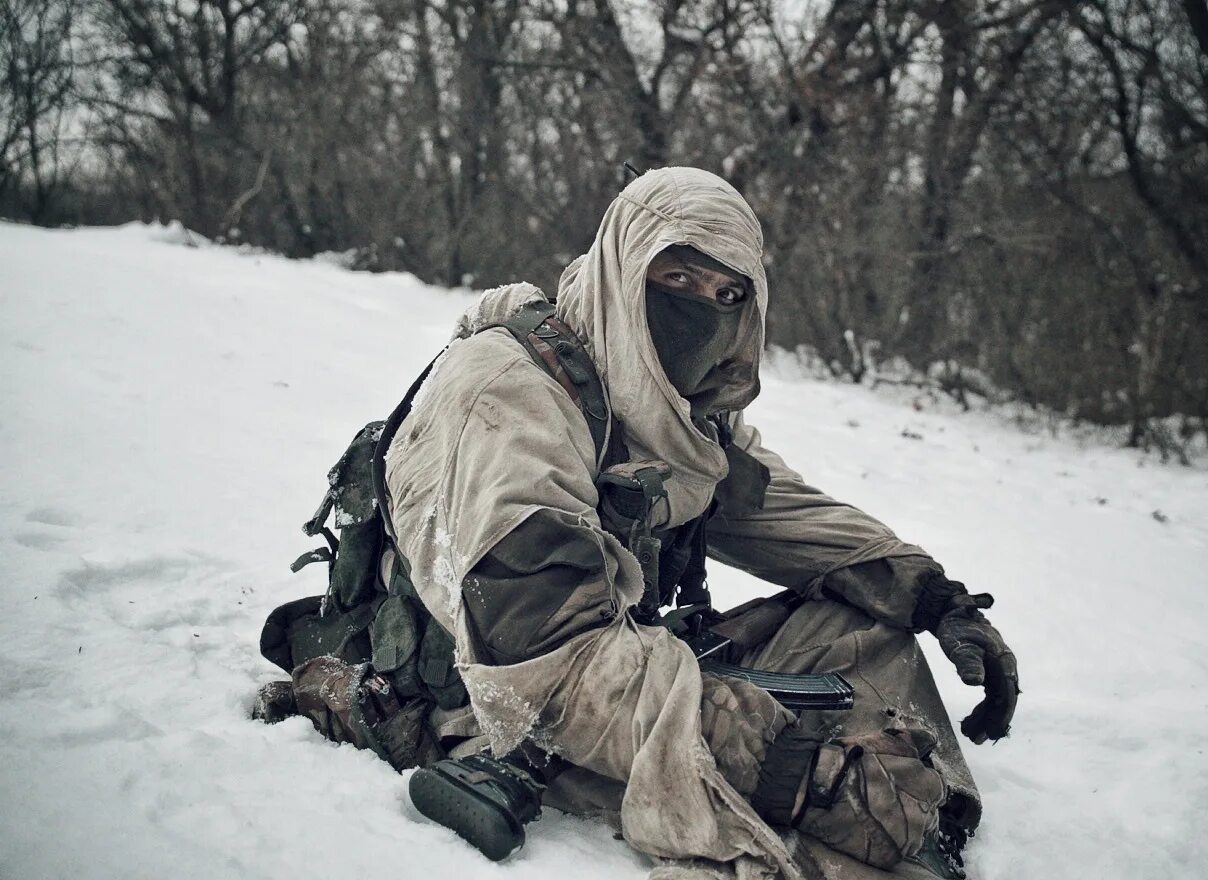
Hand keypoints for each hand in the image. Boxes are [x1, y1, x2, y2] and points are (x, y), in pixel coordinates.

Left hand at [934, 594, 1019, 742]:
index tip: (992, 733)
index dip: (1000, 716)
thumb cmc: (955, 628)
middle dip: (991, 722)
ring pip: (996, 700)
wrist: (951, 613)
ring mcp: (998, 670)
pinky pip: (989, 696)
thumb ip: (967, 661)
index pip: (1007, 695)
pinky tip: (970, 721)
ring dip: (985, 718)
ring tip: (970, 735)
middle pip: (1003, 701)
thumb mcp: (958, 644)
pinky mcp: (989, 672)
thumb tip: (975, 681)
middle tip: (976, 740)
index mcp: (1003, 661)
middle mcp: (1005, 667)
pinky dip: (981, 710)